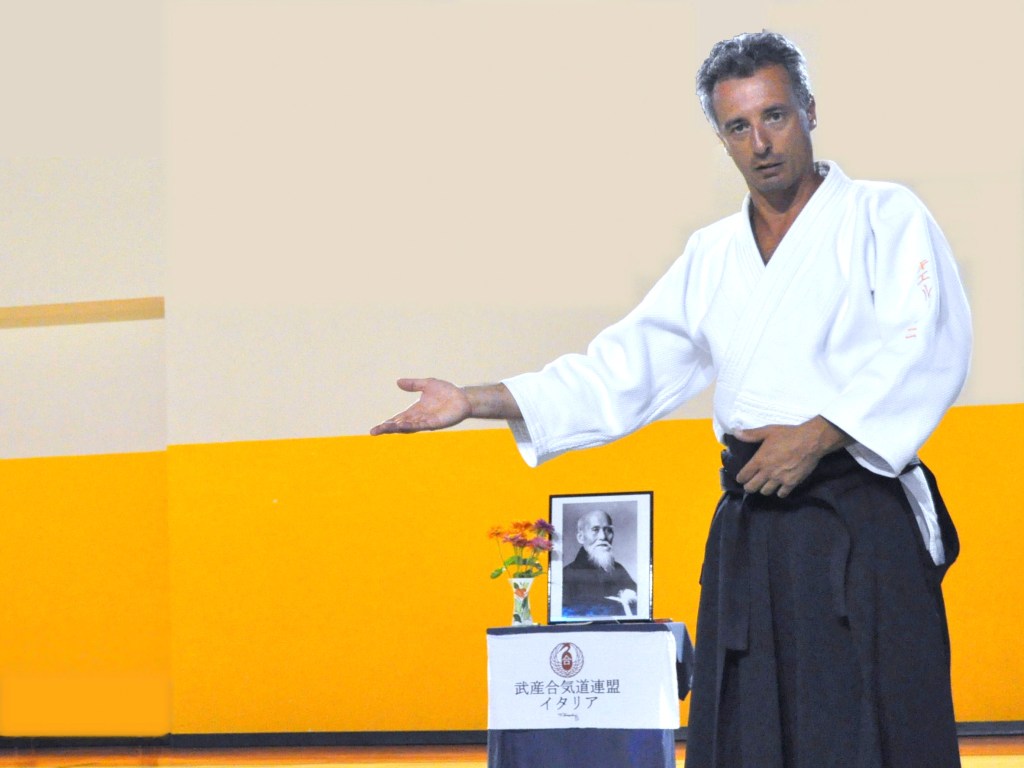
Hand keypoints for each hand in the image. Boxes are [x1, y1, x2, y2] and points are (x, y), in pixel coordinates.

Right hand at [369, 378, 471, 434]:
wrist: (463, 397)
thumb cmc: (447, 391)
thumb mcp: (427, 384)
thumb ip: (413, 384)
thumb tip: (398, 382)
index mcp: (414, 411)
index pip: (397, 419)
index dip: (387, 423)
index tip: (375, 429)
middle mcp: (418, 418)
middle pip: (399, 426)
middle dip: (386, 429)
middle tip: (373, 432)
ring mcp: (425, 422)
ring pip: (407, 427)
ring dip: (395, 428)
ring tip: (384, 429)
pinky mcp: (434, 423)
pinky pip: (420, 425)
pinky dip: (410, 426)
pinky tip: (402, 425)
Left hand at [733, 417, 849, 497]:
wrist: (811, 441)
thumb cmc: (788, 434)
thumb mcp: (768, 431)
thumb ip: (750, 434)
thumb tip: (735, 432)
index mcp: (759, 460)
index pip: (744, 476)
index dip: (741, 478)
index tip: (741, 478)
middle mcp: (767, 472)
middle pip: (752, 488)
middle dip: (749, 487)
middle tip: (750, 484)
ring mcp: (779, 479)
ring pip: (765, 492)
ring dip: (763, 489)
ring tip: (764, 485)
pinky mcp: (792, 483)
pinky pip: (782, 494)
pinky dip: (779, 492)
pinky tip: (780, 488)